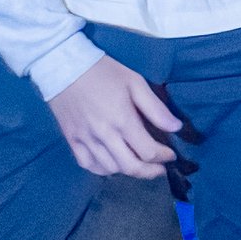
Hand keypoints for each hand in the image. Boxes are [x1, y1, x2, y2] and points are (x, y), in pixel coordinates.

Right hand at [48, 57, 181, 178]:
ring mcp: (85, 140)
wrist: (64, 68)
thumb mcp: (135, 82)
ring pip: (110, 169)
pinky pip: (88, 165)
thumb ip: (156, 108)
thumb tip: (176, 128)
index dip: (164, 157)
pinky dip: (103, 169)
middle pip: (130, 167)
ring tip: (139, 163)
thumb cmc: (104, 72)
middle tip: (160, 169)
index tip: (171, 155)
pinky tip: (113, 163)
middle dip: (150, 172)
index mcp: (122, 120)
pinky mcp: (71, 140)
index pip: (148, 152)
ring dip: (128, 170)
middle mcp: (104, 135)